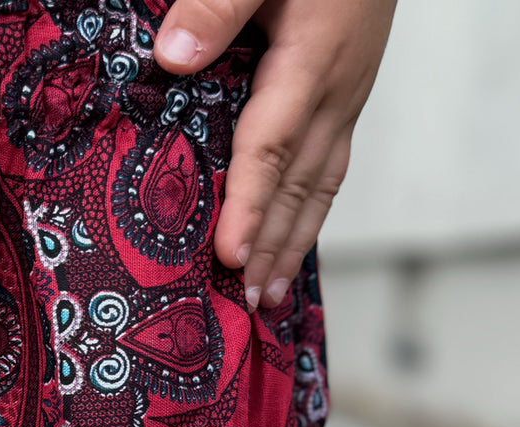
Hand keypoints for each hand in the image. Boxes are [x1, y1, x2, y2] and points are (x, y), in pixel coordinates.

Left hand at [153, 0, 396, 310]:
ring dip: (296, 241)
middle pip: (300, 184)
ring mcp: (346, 95)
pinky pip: (329, 164)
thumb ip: (218, 6)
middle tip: (249, 304)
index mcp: (311, 61)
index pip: (271, 147)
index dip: (250, 206)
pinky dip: (310, 210)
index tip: (230, 256)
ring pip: (321, 183)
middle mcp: (336, 90)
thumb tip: (172, 59)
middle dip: (274, 247)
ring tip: (272, 295)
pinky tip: (294, 238)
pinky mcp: (345, 92)